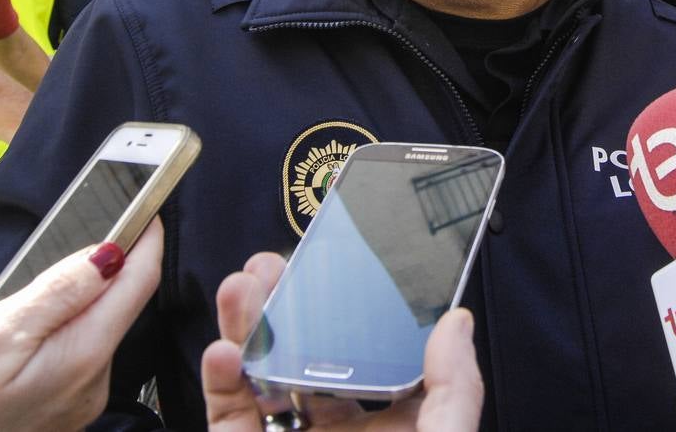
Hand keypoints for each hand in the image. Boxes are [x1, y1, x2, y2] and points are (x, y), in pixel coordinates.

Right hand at [0, 221, 162, 431]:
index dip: (146, 240)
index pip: (138, 283)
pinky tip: (30, 325)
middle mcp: (94, 382)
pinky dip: (63, 329)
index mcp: (84, 356)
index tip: (147, 205)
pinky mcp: (60, 410)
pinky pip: (75, 354)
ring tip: (46, 277)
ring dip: (80, 300)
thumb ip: (57, 292)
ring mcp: (79, 400)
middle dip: (109, 267)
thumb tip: (108, 252)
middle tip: (90, 227)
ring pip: (95, 329)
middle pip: (119, 305)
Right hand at [202, 251, 482, 431]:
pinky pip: (228, 415)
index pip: (377, 353)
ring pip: (262, 375)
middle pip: (309, 352)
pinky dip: (220, 381)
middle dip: (288, 304)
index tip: (345, 260)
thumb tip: (455, 322)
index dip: (358, 306)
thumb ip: (454, 391)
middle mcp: (343, 431)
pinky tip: (225, 348)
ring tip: (243, 283)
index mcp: (396, 424)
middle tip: (275, 261)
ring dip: (248, 326)